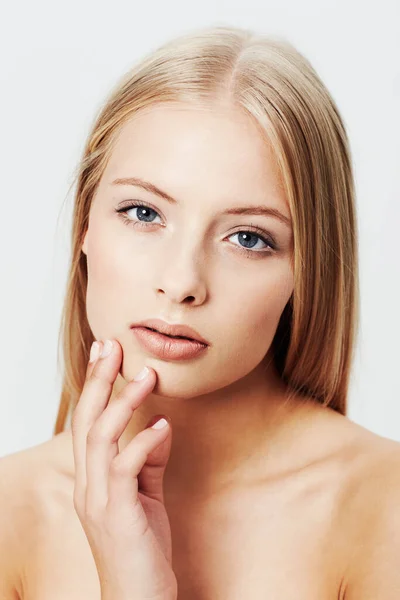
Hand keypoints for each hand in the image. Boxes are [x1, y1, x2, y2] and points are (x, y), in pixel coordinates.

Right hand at [71, 339, 177, 599]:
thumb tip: (158, 426)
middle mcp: (88, 485)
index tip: (105, 352)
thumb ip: (149, 461)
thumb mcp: (147, 497)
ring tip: (146, 376)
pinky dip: (143, 444)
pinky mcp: (118, 516)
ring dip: (123, 404)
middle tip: (114, 346)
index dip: (93, 385)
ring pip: (101, 440)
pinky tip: (162, 426)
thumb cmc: (142, 550)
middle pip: (86, 421)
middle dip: (99, 381)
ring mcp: (99, 501)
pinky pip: (126, 471)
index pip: (86, 421)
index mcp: (92, 478)